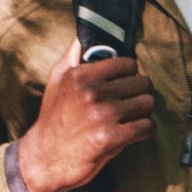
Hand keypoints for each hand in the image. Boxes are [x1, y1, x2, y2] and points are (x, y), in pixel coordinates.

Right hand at [15, 37, 155, 191]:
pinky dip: (145, 130)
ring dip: (144, 112)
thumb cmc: (53, 119)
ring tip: (133, 117)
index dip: (130, 74)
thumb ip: (73, 55)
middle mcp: (93, 92)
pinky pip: (146, 127)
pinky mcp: (111, 138)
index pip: (128, 63)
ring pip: (147, 104)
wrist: (44, 158)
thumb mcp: (56, 80)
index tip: (126, 83)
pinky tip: (135, 132)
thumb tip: (84, 33)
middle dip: (140, 93)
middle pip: (142, 83)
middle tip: (131, 102)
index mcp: (81, 75)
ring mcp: (103, 115)